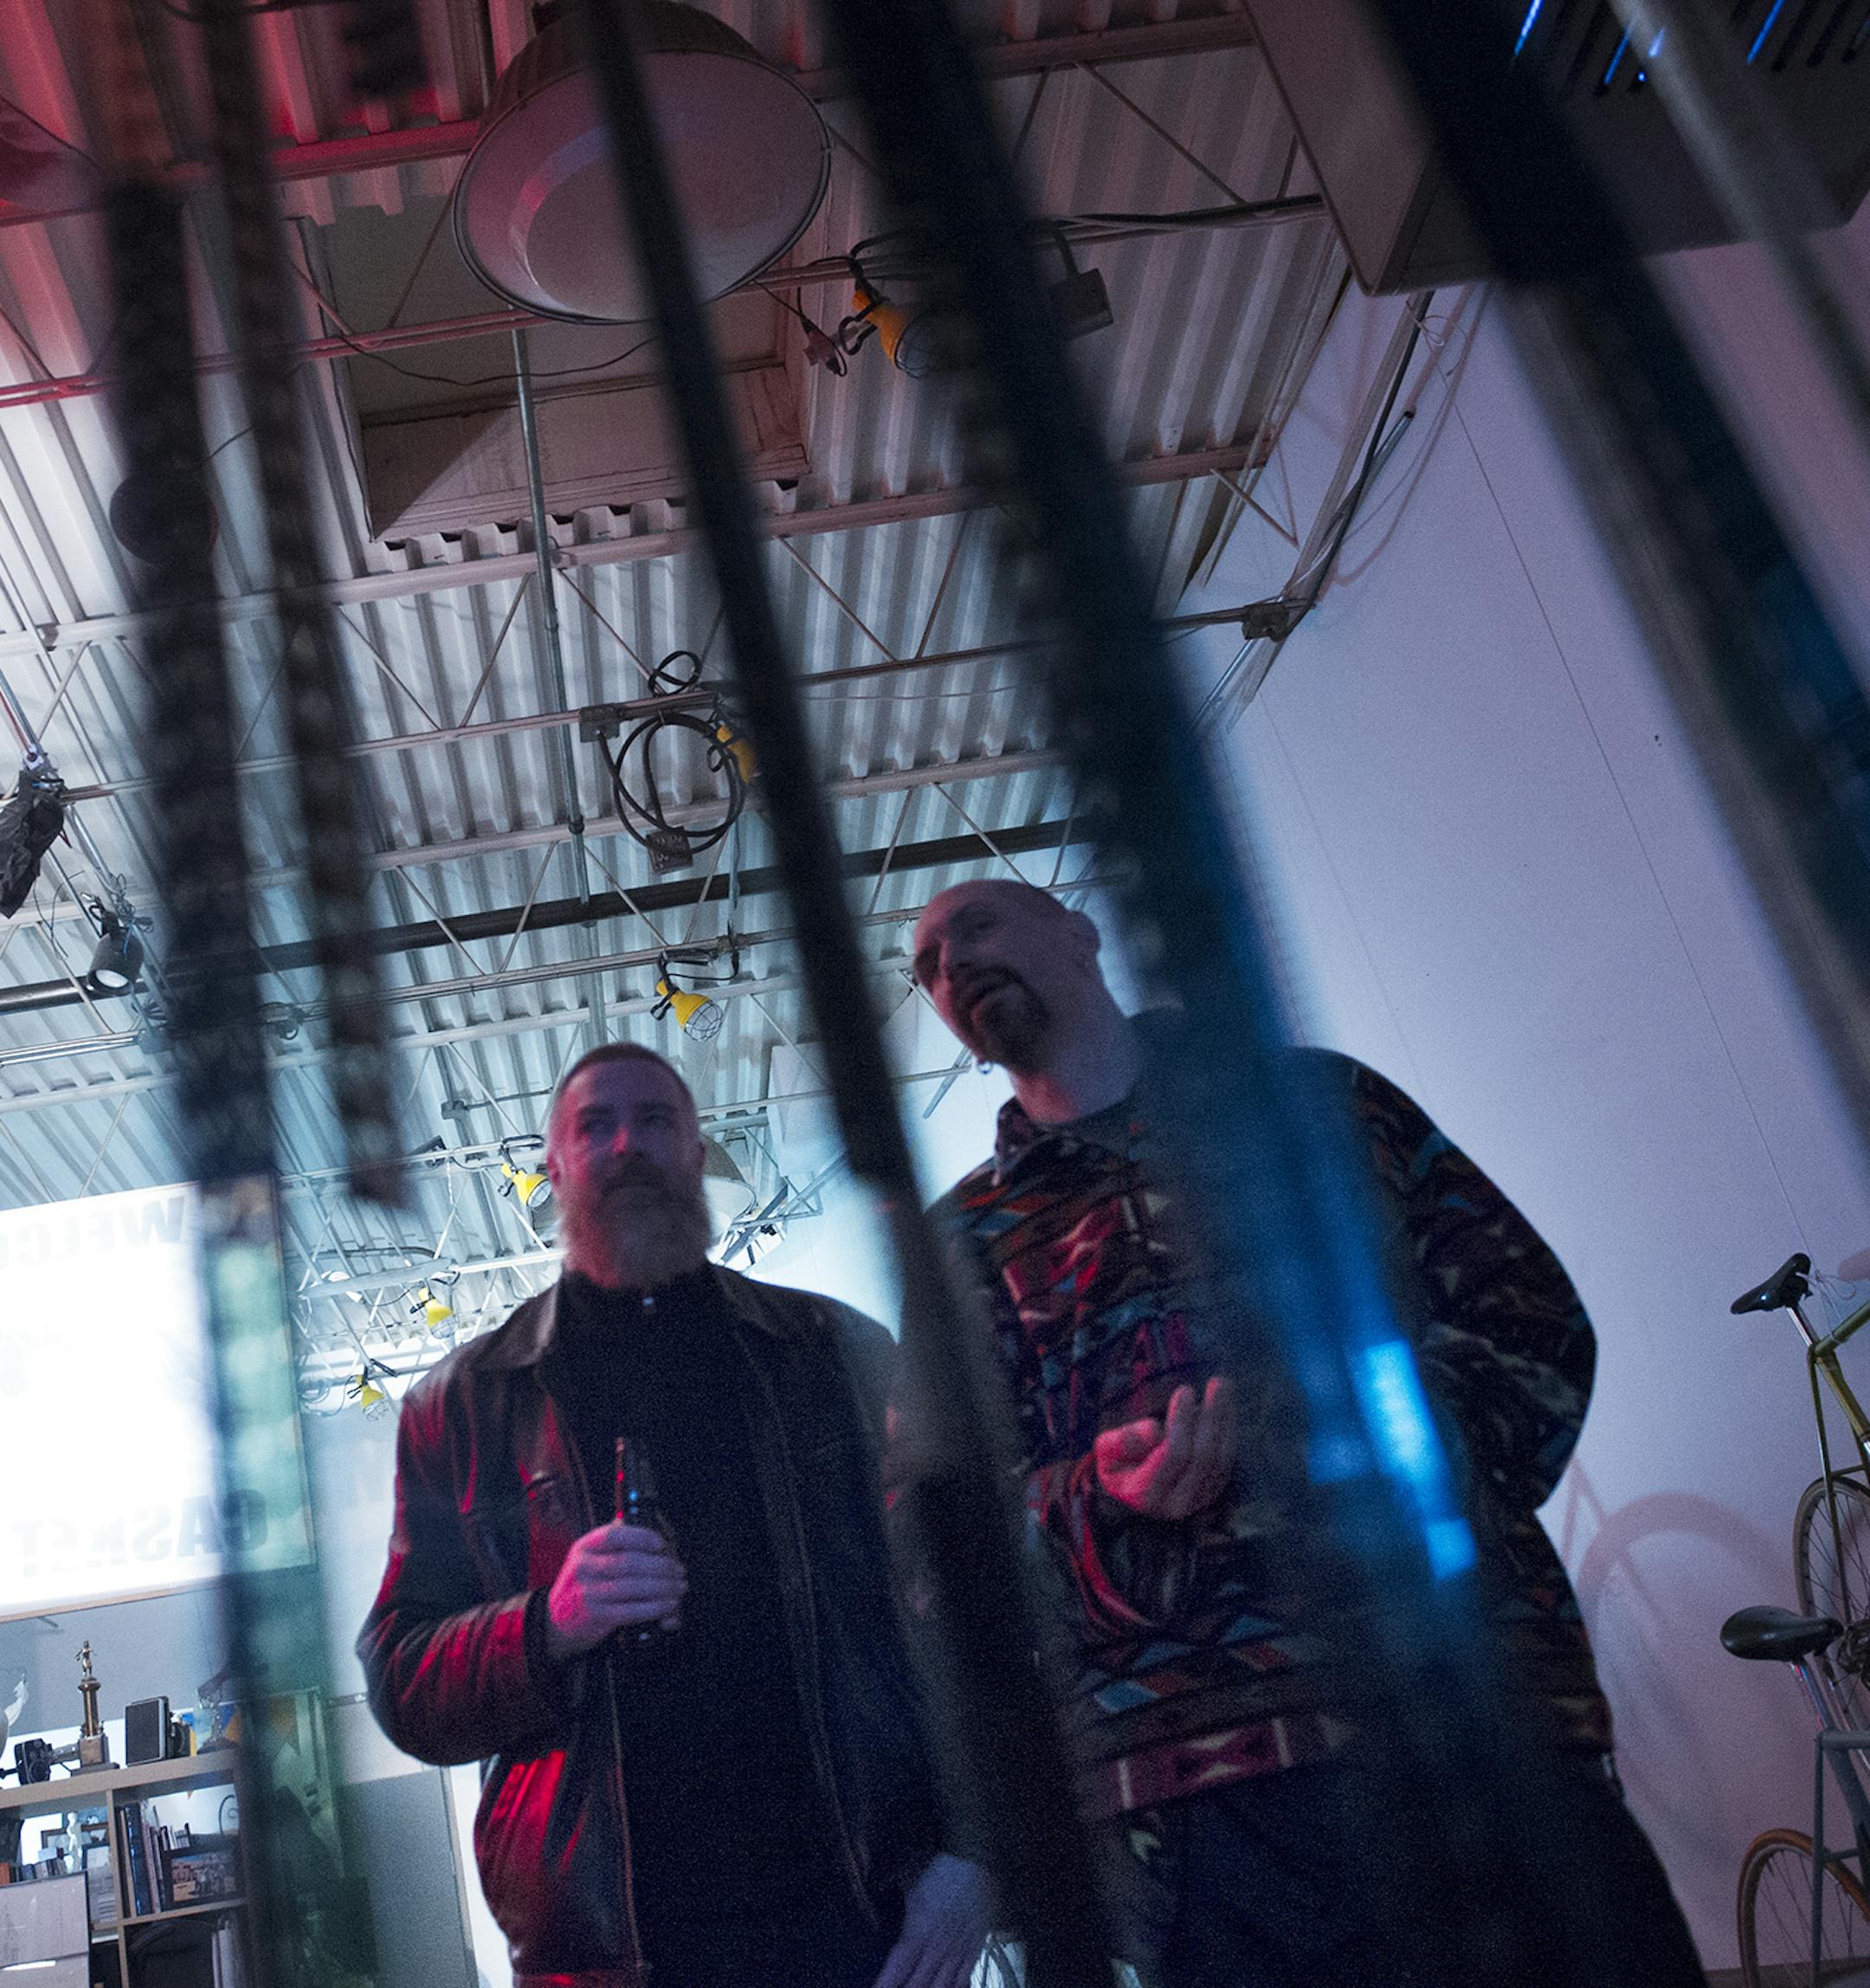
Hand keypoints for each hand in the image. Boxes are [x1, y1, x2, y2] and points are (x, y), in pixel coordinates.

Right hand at [544, 1521, 685, 1658]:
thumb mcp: (591, 1557)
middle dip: (661, 1566)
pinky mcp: (596, 1616)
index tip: (662, 1544)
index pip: (614, 1535)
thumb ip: (615, 1542)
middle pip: (629, 1562)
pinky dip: (654, 1607)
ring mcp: (588, 1593)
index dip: (642, 1537)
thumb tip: (653, 1532)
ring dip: (663, 1588)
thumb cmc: (585, 1583)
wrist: (560, 1618)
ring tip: (678, 1587)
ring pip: (633, 1587)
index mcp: (585, 1547)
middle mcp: (584, 1568)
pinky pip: (631, 1611)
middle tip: (679, 1570)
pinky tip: (667, 1604)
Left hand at [871, 1853, 990, 1987]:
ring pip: (940, 1987)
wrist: (974, 1863)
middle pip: (918, 1985)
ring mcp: (956, 1953)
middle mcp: (936, 1949)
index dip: (885, 1985)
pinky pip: (962, 1980)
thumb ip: (892, 1891)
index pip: (898, 1968)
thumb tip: (876, 1888)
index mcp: (918, 1933)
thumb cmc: (937, 1871)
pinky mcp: (973, 1951)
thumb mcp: (908, 1880)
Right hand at [1094, 1376, 1237, 1519]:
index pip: (1174, 1455)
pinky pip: (1228, 1459)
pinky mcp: (1213, 1491)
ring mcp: (1199, 1500)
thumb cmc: (1118, 1461)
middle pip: (1203, 1457)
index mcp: (1146, 1494)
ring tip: (1223, 1385)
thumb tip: (1153, 1431)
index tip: (1185, 1390)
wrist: (1132, 1484)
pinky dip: (1229, 1430)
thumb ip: (1122, 1441)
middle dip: (1211, 1417)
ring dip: (1225, 1419)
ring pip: (1221, 1458)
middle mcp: (1177, 1504)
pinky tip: (1226, 1405)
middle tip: (1216, 1382)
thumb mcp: (1106, 1449)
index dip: (1183, 1421)